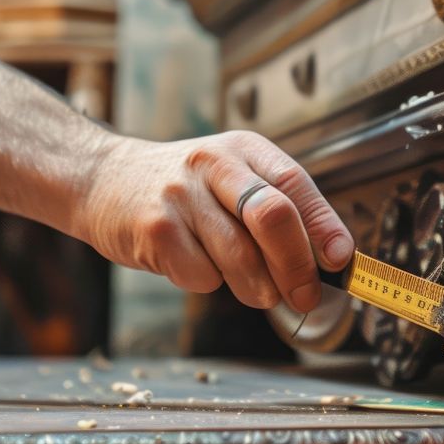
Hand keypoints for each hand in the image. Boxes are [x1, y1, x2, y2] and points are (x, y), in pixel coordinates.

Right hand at [81, 131, 355, 312]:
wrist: (104, 180)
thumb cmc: (184, 190)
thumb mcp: (232, 179)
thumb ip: (278, 209)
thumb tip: (328, 260)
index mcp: (244, 149)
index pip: (295, 185)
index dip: (324, 226)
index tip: (340, 261)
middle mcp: (213, 163)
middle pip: (273, 217)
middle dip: (297, 266)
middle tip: (305, 295)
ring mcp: (180, 195)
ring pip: (240, 258)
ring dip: (257, 288)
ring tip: (254, 289)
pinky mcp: (153, 228)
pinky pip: (200, 276)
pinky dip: (208, 284)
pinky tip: (194, 265)